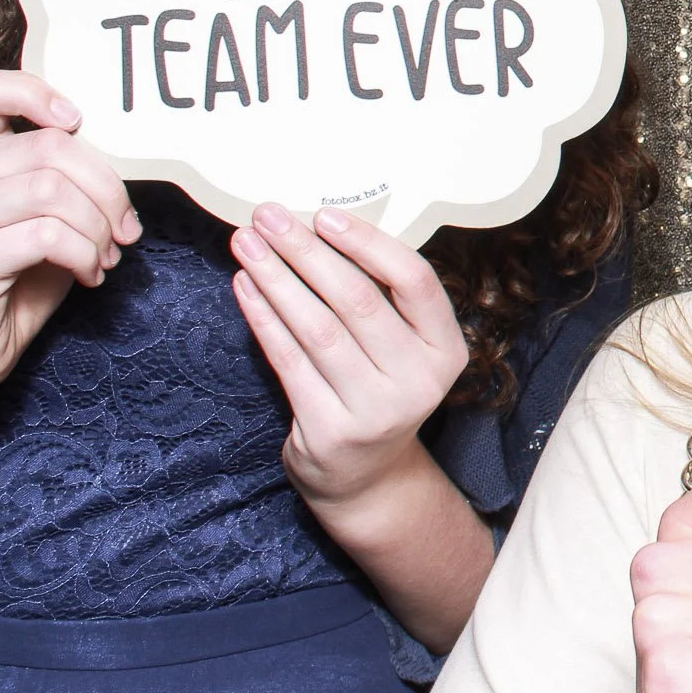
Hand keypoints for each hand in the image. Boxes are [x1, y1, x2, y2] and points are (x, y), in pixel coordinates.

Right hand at [0, 69, 138, 404]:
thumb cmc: (18, 275)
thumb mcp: (48, 214)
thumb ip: (67, 175)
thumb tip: (129, 151)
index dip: (32, 91)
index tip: (78, 120)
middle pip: (52, 146)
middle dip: (109, 189)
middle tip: (126, 229)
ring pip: (54, 190)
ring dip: (99, 227)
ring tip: (106, 256)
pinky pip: (48, 235)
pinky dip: (85, 254)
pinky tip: (89, 274)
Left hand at [230, 203, 465, 508]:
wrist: (366, 476)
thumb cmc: (380, 390)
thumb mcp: (406, 349)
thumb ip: (384, 299)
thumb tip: (324, 229)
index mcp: (446, 350)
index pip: (415, 282)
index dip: (368, 244)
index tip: (325, 215)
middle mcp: (418, 381)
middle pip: (358, 301)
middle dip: (306, 252)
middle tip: (269, 216)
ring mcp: (375, 410)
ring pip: (317, 329)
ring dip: (276, 279)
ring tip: (247, 244)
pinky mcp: (330, 430)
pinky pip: (288, 362)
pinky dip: (263, 319)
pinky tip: (245, 287)